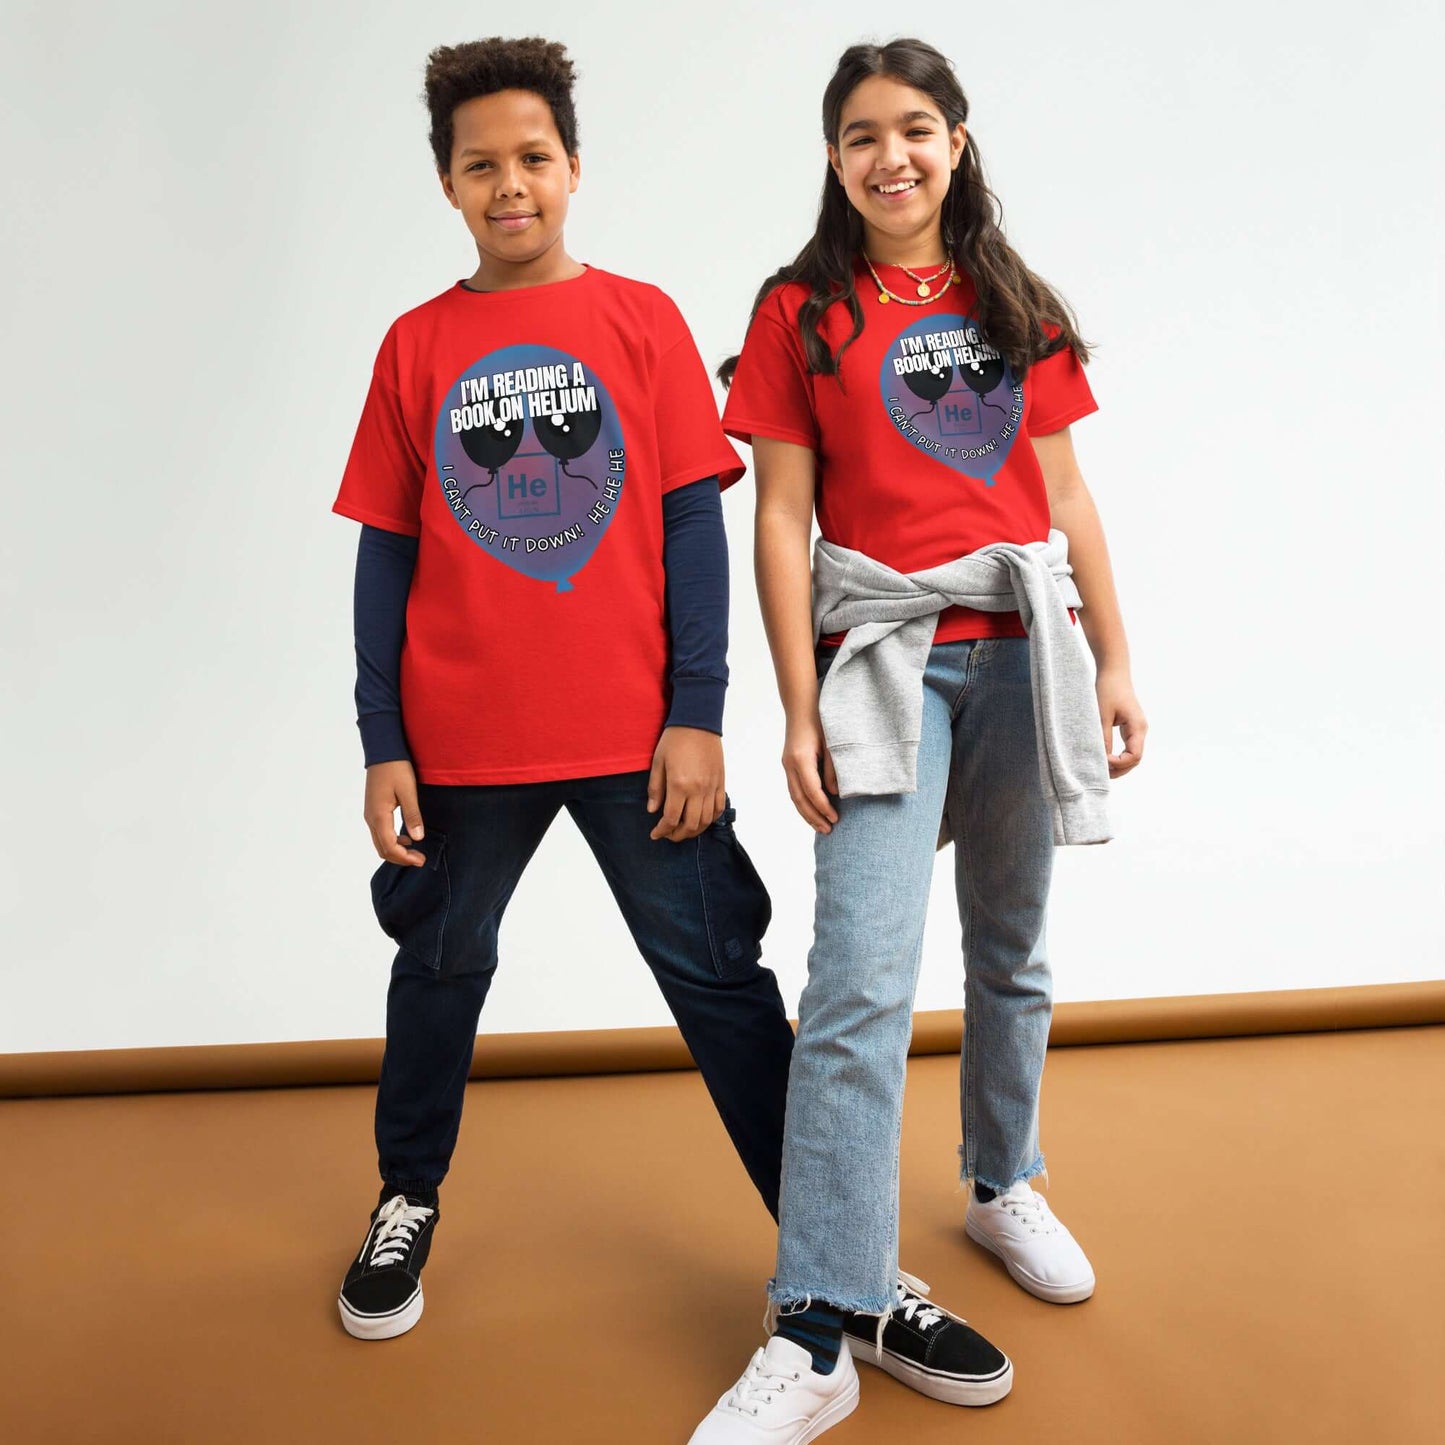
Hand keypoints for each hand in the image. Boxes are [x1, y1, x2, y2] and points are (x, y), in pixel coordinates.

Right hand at [364, 760, 426, 864]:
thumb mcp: (408, 791)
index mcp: (379, 815)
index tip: (421, 860)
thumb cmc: (396, 768)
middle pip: (382, 848)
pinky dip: (392, 841)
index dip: (405, 858)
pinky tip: (406, 838)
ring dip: (396, 851)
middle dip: (400, 858)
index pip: (389, 847)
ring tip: (415, 851)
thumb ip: (412, 815)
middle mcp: (371, 818)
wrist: (383, 751)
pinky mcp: (373, 810)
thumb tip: (417, 838)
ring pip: (380, 842)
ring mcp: (370, 814)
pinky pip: (380, 832)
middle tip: (420, 859)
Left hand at [647, 727, 725, 841]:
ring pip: (706, 820)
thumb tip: (652, 810)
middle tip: (668, 835)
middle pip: (690, 825)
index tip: (655, 834)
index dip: (662, 830)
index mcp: (679, 785)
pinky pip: (719, 808)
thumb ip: (655, 788)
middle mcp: (698, 789)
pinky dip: (710, 819)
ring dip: (694, 830)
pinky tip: (701, 819)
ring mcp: (712, 787)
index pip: (671, 818)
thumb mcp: (658, 762)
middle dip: (677, 835)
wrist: (698, 721)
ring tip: (683, 829)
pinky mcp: (721, 782)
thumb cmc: (675, 739)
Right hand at [782, 708, 839, 832]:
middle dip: (813, 816)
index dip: (823, 807)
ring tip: (821, 827)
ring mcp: (787, 765)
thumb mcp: (832, 744)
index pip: (812, 790)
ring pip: (794, 796)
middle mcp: (790, 764)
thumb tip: (834, 793)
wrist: (801, 706)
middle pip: (799, 798)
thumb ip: (833, 769)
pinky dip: (803, 803)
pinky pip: (794, 789)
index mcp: (801, 759)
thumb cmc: (820, 721)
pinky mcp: (789, 765)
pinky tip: (812, 811)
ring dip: (807, 813)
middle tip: (828, 830)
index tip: (835, 818)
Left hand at [1097, 669, 1146, 778]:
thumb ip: (1103, 738)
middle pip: (1135, 760)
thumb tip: (1102, 760)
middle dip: (1119, 769)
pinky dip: (1118, 757)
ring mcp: (1137, 730)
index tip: (1102, 762)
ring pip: (1132, 756)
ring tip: (1101, 770)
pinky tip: (1105, 759)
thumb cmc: (1108, 690)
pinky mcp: (1130, 728)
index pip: (1134, 756)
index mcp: (1137, 727)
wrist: (1114, 673)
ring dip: (1119, 765)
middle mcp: (1141, 730)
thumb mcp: (1102, 716)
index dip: (1118, 764)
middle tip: (1100, 773)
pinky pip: (1128, 748)